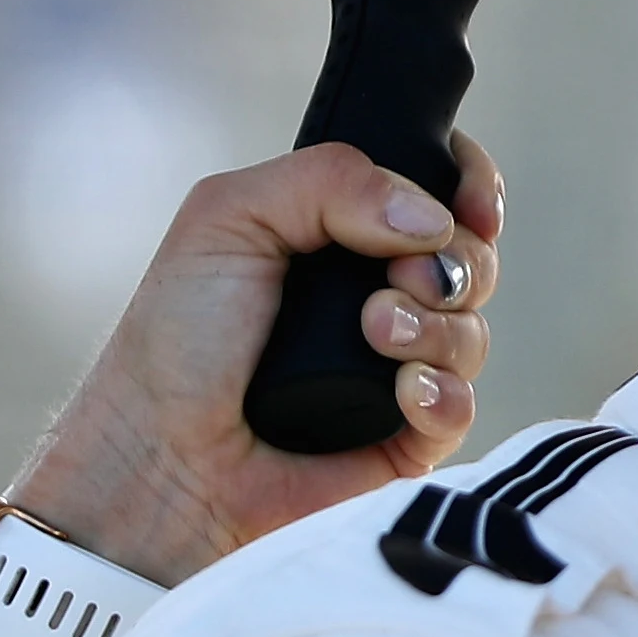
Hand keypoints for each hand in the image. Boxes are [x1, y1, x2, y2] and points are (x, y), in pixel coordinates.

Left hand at [5, 140, 503, 585]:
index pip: (437, 191)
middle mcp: (376, 297)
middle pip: (471, 260)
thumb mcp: (229, 218)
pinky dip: (441, 392)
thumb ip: (328, 180)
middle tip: (395, 278)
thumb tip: (435, 220)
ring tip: (372, 335)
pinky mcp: (411, 436)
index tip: (466, 207)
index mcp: (338, 237)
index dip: (469, 187)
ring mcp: (398, 369)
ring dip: (434, 327)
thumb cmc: (176, 342)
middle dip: (451, 264)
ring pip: (474, 333)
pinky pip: (466, 405)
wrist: (163, 456)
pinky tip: (400, 393)